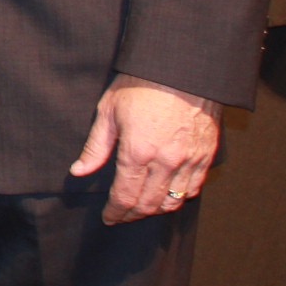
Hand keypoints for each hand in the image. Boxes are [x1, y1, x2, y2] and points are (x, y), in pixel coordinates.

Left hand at [71, 73, 219, 224]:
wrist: (183, 67)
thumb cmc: (141, 84)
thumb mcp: (109, 111)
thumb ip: (96, 147)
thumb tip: (79, 172)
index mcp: (137, 152)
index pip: (125, 196)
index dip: (115, 212)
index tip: (108, 218)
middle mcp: (166, 162)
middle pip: (149, 204)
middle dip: (132, 215)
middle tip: (121, 217)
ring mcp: (190, 160)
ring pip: (174, 201)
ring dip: (156, 210)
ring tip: (142, 209)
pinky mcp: (207, 155)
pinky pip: (194, 188)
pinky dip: (180, 198)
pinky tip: (168, 195)